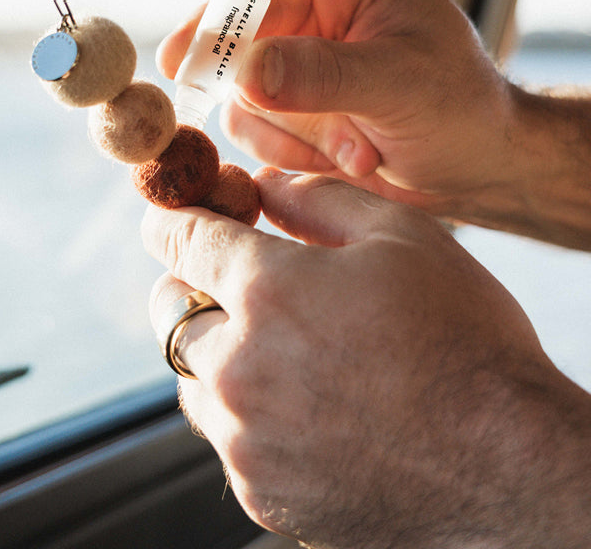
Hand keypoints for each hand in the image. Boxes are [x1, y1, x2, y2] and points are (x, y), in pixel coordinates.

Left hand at [144, 170, 590, 547]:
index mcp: (266, 292)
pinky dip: (247, 413)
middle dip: (191, 286)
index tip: (168, 220)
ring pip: (192, 378)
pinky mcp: (262, 491)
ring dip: (216, 353)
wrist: (508, 469)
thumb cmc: (462, 341)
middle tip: (232, 285)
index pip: (181, 240)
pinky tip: (306, 410)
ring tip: (280, 352)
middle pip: (168, 310)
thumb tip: (263, 184)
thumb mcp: (402, 238)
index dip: (171, 221)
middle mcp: (237, 368)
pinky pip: (228, 438)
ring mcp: (245, 438)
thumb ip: (317, 199)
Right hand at [158, 0, 517, 218]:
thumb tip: (246, 73)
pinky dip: (287, 152)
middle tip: (183, 67)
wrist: (469, 168)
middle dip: (217, 42)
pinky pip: (249, 124)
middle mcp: (314, 11)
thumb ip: (326, 74)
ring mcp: (291, 64)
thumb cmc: (458, 106)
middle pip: (240, 8)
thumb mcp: (403, 83)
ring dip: (288, 125)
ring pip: (241, 79)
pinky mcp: (281, 112)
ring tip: (356, 152)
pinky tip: (344, 163)